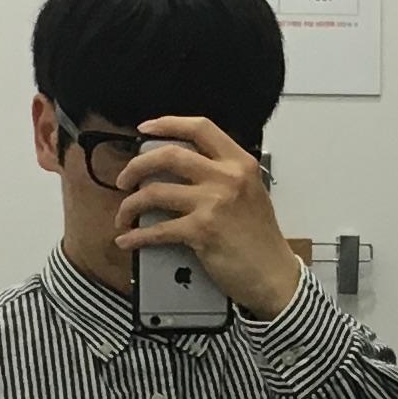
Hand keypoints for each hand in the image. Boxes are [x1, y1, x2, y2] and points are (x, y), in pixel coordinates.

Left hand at [116, 116, 303, 317]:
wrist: (273, 274)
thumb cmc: (261, 238)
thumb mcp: (250, 192)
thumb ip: (222, 174)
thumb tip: (180, 166)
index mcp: (239, 163)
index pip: (200, 128)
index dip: (167, 124)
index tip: (145, 128)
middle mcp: (227, 177)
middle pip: (169, 155)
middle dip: (137, 166)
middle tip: (124, 179)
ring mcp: (213, 203)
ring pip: (155, 192)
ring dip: (130, 205)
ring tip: (123, 215)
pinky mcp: (201, 231)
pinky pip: (157, 229)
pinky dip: (136, 236)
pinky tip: (127, 240)